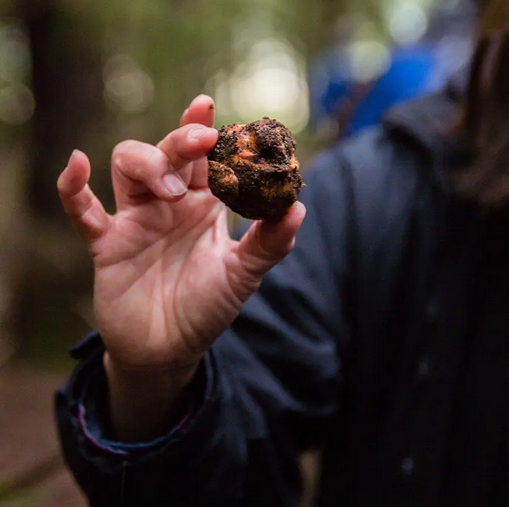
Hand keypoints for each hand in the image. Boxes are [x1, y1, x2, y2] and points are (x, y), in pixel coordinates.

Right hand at [57, 95, 305, 376]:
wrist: (169, 349)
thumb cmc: (207, 309)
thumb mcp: (243, 276)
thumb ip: (269, 243)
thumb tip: (298, 207)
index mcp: (204, 207)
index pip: (206, 159)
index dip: (207, 131)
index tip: (211, 106)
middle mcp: (170, 205)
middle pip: (168, 153)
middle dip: (182, 140)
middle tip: (203, 140)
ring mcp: (136, 221)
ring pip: (128, 166)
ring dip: (148, 165)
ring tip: (172, 193)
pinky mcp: (106, 243)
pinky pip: (82, 209)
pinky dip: (74, 188)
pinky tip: (77, 164)